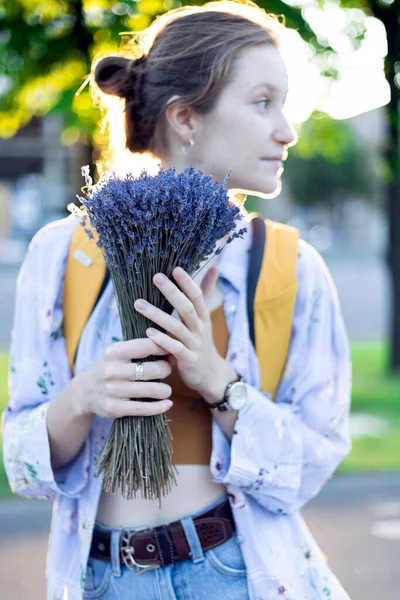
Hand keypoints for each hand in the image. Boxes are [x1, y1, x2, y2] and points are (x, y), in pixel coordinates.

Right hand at [77, 338, 173, 418]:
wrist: (84, 391)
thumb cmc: (110, 368)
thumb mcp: (119, 353)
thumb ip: (142, 350)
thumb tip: (173, 352)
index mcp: (114, 352)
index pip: (147, 346)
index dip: (165, 348)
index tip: (171, 352)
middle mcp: (112, 370)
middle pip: (153, 370)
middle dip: (166, 370)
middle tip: (167, 371)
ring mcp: (113, 390)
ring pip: (152, 390)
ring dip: (166, 390)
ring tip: (165, 389)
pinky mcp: (114, 408)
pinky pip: (144, 409)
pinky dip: (160, 407)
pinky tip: (167, 404)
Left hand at [133, 266, 235, 402]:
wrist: (211, 375)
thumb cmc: (202, 343)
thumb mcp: (205, 318)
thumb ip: (206, 294)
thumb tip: (214, 267)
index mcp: (203, 317)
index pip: (197, 296)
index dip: (187, 283)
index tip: (175, 268)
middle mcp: (200, 329)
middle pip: (187, 308)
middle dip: (172, 292)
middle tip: (156, 277)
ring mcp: (195, 345)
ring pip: (177, 328)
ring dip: (157, 315)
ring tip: (139, 304)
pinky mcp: (188, 361)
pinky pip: (175, 349)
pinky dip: (163, 341)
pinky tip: (148, 332)